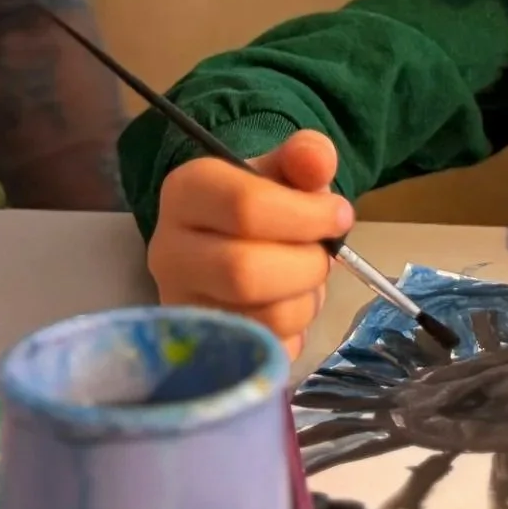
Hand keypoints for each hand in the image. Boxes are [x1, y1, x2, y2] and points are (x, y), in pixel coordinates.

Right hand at [147, 130, 344, 357]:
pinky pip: (266, 351)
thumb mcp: (283, 170)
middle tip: (324, 255)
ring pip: (260, 319)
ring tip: (305, 281)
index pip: (244, 207)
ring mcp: (180, 307)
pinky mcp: (202, 350)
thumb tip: (319, 160)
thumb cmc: (261, 203)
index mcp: (185, 192)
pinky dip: (295, 333)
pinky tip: (287, 307)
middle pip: (244, 272)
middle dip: (306, 265)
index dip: (306, 215)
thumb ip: (306, 157)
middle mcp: (168, 252)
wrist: (227, 243)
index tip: (339, 215)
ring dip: (306, 301)